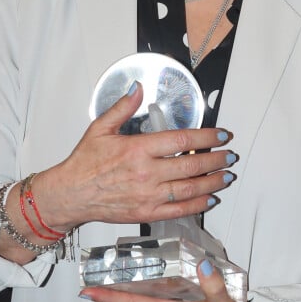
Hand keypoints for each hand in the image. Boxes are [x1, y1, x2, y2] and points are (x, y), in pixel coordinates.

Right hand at [32, 82, 236, 231]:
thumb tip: (137, 88)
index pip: (182, 141)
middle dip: (217, 159)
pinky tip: (211, 198)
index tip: (221, 135)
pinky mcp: (147, 212)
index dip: (207, 137)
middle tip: (230, 155)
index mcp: (138, 149)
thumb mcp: (100, 128)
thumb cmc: (84, 163)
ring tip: (227, 175)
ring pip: (190, 189)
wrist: (70, 195)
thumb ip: (122, 107)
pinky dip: (198, 205)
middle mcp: (146, 173)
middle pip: (192, 166)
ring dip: (213, 182)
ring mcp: (148, 195)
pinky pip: (179, 210)